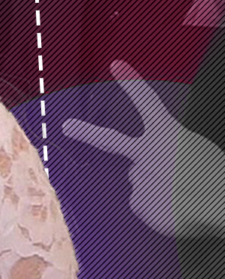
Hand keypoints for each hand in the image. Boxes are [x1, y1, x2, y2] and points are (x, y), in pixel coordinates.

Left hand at [62, 59, 224, 238]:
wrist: (223, 204)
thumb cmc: (217, 177)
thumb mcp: (196, 153)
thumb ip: (170, 154)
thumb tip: (146, 171)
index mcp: (169, 135)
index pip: (148, 103)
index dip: (132, 83)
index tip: (116, 64)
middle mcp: (147, 153)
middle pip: (110, 141)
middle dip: (87, 132)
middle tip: (68, 126)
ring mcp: (139, 177)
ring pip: (142, 183)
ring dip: (159, 190)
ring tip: (185, 197)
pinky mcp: (138, 203)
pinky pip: (145, 208)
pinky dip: (161, 214)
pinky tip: (178, 212)